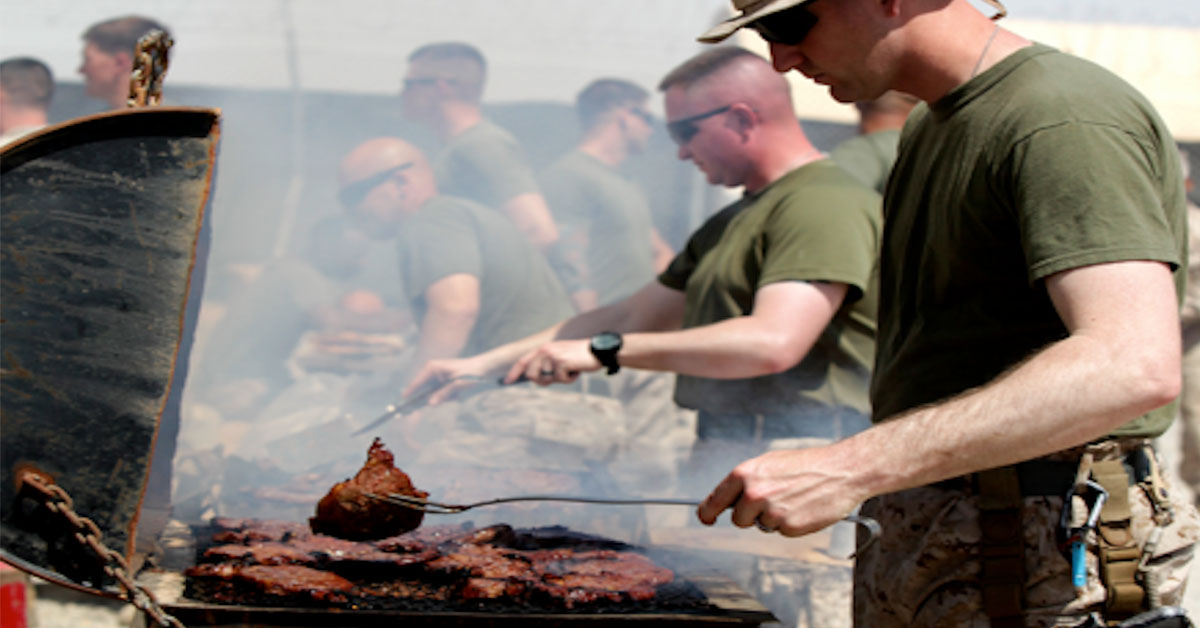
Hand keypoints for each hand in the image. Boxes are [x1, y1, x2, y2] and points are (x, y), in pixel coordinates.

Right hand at [404, 355, 489, 405]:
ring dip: (443, 398)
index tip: (401, 404)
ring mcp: (438, 377)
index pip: (416, 382)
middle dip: (430, 398)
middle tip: (432, 405)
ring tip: (456, 393)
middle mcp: (432, 371)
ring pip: (432, 394)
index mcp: (432, 367)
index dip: (409, 394)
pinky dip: (448, 397)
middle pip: (422, 390)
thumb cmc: (472, 372)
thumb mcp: (458, 384)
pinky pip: (440, 394)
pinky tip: (458, 393)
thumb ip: (444, 393)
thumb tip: (429, 404)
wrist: (485, 368)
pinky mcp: (443, 383)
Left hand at [506, 339, 599, 385]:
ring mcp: (553, 356)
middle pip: (532, 375)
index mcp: (544, 348)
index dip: (514, 372)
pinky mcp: (561, 363)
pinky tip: (576, 370)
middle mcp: (546, 351)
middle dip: (543, 381)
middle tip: (559, 376)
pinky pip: (560, 379)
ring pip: (547, 379)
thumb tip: (535, 378)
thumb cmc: (579, 356)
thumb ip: (547, 365)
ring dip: (560, 379)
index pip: (524, 361)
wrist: (597, 351)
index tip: (506, 381)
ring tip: (570, 369)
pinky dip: (570, 379)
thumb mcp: (560, 356)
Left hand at [697, 445, 866, 536]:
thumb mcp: (769, 463)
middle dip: (750, 515)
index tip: (706, 519)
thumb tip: (727, 498)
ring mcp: (771, 511)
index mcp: (745, 474)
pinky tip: (803, 507)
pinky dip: (790, 524)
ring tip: (793, 500)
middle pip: (738, 520)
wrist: (840, 470)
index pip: (715, 500)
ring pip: (761, 526)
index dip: (708, 513)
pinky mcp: (789, 526)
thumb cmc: (806, 464)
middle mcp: (754, 493)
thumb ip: (746, 480)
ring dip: (773, 518)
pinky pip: (781, 531)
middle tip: (772, 501)